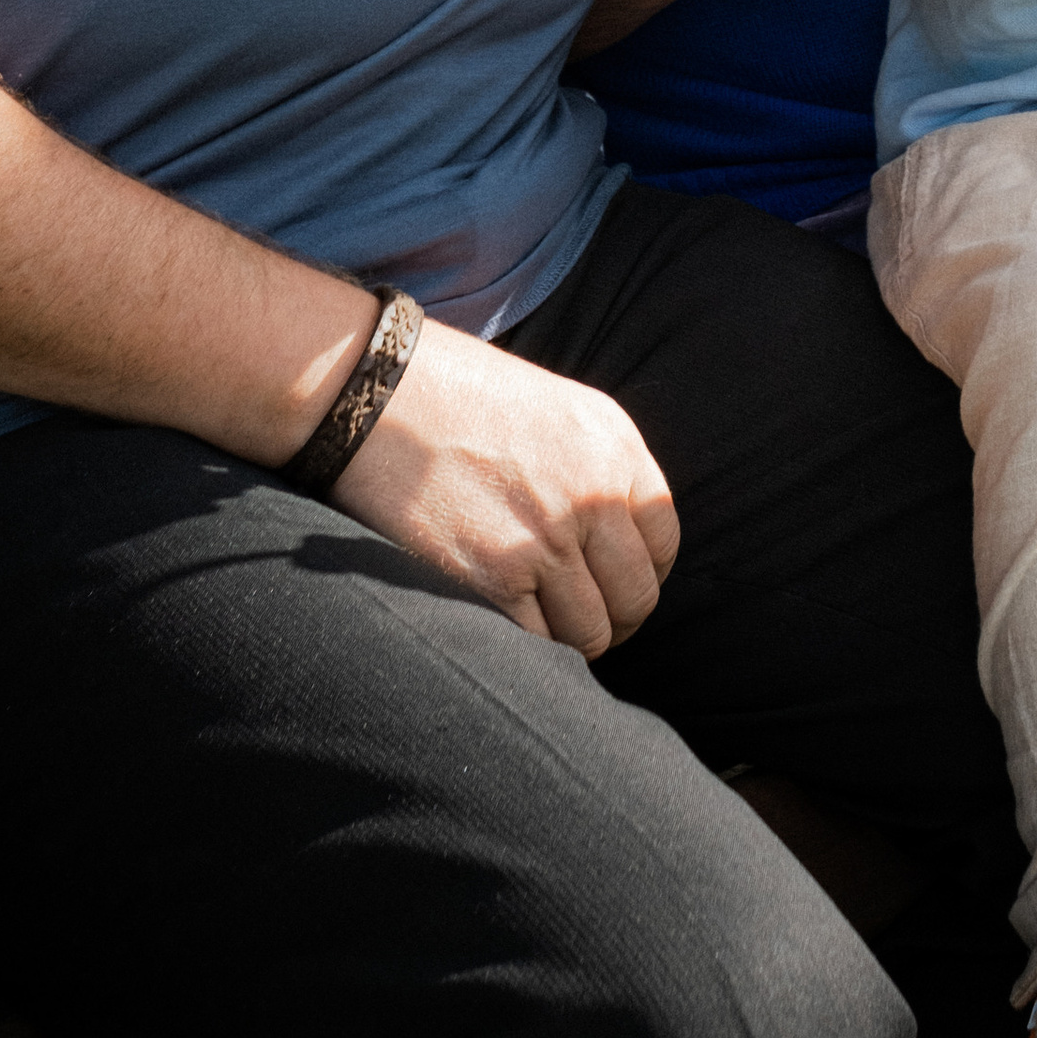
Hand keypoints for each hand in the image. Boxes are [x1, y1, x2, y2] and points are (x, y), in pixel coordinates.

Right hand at [337, 318, 678, 655]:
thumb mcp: (553, 410)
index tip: (610, 586)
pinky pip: (537, 644)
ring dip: (567, 641)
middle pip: (635, 596)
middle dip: (612, 620)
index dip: (639, 575)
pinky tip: (502, 625)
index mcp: (615, 444)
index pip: (662, 541)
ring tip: (536, 625)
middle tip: (576, 623)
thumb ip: (594, 472)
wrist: (374, 388)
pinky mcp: (495, 577)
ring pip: (589, 633)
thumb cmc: (454, 394)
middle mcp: (595, 492)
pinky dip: (526, 649)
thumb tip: (613, 546)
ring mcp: (547, 538)